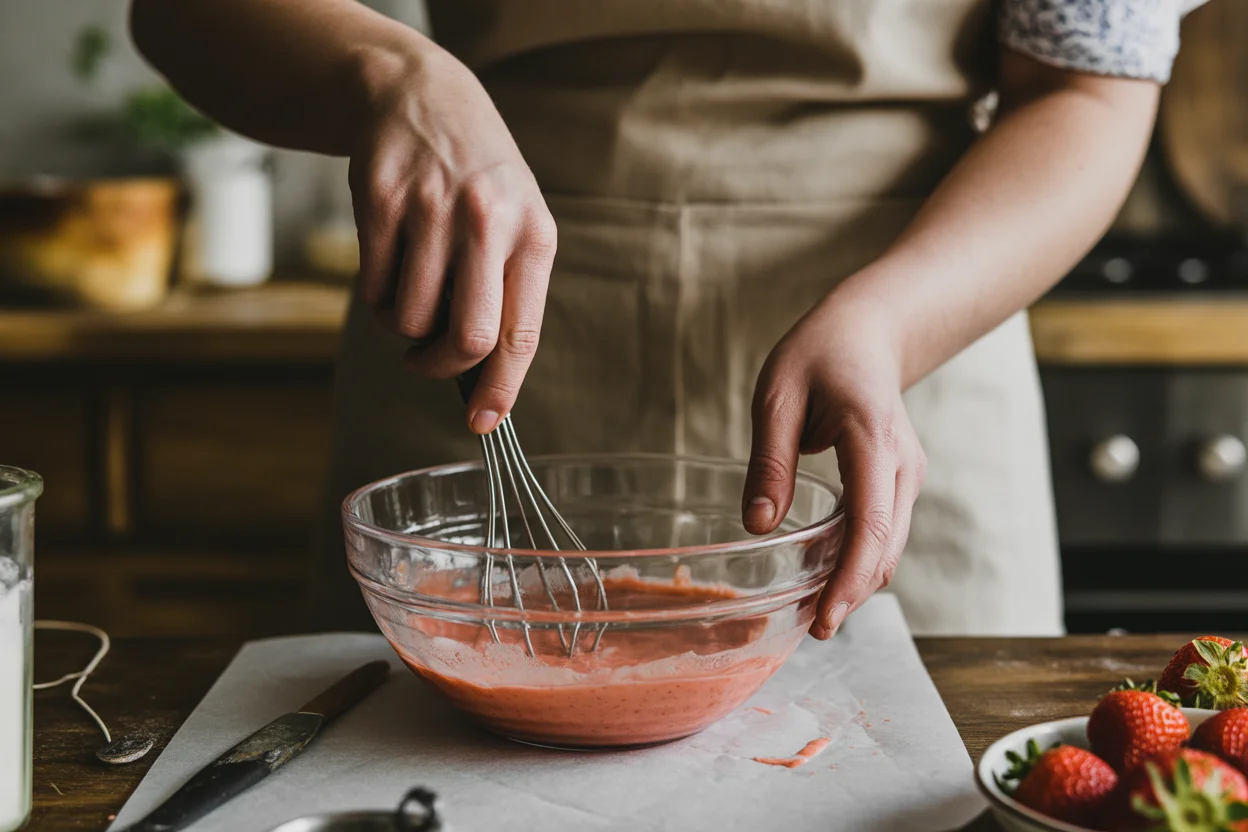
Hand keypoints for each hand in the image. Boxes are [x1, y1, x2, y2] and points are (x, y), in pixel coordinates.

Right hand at [349, 46, 556, 433]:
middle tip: (424, 362)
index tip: (482, 423)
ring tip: (409, 292)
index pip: (519, 335)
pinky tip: (390, 262)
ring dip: (402, 327)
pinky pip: (373, 286)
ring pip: (409, 319)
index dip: (500, 390)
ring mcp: (431, 208)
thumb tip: (482, 381)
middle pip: (467, 337)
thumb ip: (506, 294)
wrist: (422, 96)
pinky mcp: (379, 199)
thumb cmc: (476, 181)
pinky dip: (377, 294)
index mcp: (533, 236)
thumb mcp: (515, 224)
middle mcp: (487, 221)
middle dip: (439, 367)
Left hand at [742, 293, 926, 639]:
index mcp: (873, 440)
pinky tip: (825, 574)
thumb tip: (758, 526)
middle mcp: (903, 465)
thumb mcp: (776, 398)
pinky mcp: (900, 482)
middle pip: (885, 549)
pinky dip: (859, 559)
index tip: (825, 621)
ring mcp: (908, 475)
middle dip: (851, 594)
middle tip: (810, 629)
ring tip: (813, 610)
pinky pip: (884, 531)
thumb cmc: (818, 355)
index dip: (848, 581)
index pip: (870, 526)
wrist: (868, 331)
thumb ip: (769, 462)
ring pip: (889, 547)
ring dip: (856, 581)